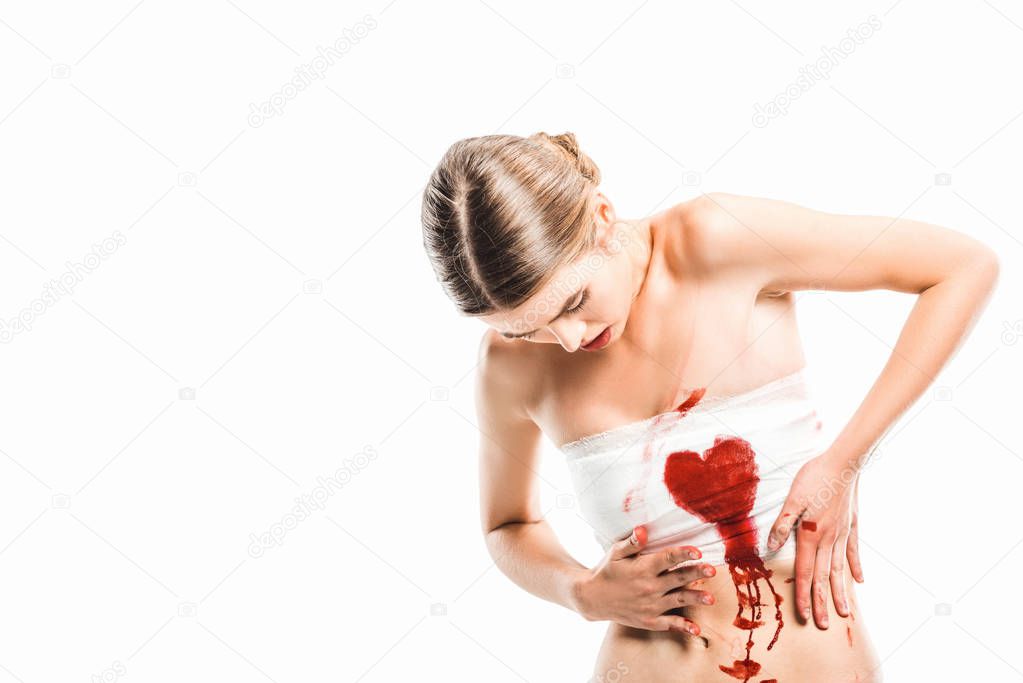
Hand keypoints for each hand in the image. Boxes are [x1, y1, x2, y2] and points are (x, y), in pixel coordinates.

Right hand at [572, 525, 716, 637]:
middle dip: (696, 573)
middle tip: (712, 570)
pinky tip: (696, 629)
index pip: (667, 558)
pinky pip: (669, 624)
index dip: (683, 553)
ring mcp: (650, 605)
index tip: (697, 551)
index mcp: (642, 568)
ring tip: (711, 598)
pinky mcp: (649, 620)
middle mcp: (649, 587)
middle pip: (678, 578)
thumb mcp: (615, 553)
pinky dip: (683, 626)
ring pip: (679, 600)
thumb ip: (632, 542)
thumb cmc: (606, 570)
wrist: (593, 598)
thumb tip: (643, 530)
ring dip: (696, 598)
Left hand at [765, 449, 862, 628]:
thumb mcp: (792, 499)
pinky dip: (855, 566)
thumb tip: (772, 546)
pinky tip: (860, 580)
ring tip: (842, 612)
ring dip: (839, 591)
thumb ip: (783, 524)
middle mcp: (829, 539)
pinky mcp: (852, 524)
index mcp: (811, 535)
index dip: (804, 595)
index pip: (806, 572)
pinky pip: (853, 550)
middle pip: (824, 577)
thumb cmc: (814, 478)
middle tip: (821, 625)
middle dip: (821, 602)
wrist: (843, 463)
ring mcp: (843, 533)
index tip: (803, 615)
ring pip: (840, 569)